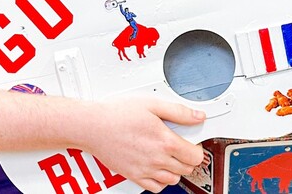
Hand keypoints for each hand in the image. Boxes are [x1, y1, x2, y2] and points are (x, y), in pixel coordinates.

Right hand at [79, 98, 204, 191]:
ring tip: (169, 154)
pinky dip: (161, 180)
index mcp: (164, 140)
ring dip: (176, 169)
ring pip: (173, 179)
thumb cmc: (118, 113)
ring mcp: (145, 170)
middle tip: (181, 145)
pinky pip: (156, 187)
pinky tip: (158, 166)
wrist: (93, 126)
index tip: (193, 141)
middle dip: (188, 157)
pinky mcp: (134, 176)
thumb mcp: (152, 104)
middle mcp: (156, 159)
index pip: (195, 156)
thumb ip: (179, 112)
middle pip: (187, 169)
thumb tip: (198, 116)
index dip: (197, 148)